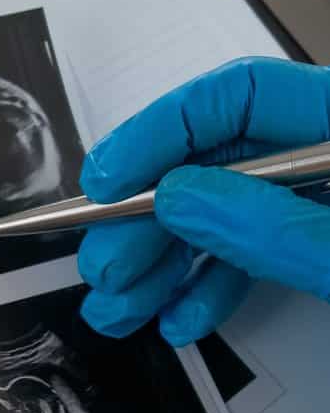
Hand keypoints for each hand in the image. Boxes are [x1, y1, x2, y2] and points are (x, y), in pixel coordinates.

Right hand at [78, 57, 329, 344]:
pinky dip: (207, 288)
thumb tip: (177, 197)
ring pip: (221, 217)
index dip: (161, 132)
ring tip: (120, 306)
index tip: (105, 184)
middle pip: (217, 161)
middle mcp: (329, 158)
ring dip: (159, 265)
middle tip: (105, 265)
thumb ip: (272, 226)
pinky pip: (252, 256)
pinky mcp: (320, 251)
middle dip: (146, 219)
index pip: (240, 96)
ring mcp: (324, 206)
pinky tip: (178, 316)